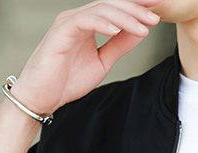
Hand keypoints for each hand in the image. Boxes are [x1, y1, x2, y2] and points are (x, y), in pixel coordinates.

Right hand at [11, 1, 161, 114]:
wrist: (41, 98)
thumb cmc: (66, 81)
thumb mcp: (102, 62)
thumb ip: (119, 46)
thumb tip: (140, 32)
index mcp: (87, 24)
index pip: (115, 11)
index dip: (136, 9)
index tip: (157, 13)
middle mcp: (77, 18)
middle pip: (110, 5)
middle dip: (135, 9)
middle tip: (156, 16)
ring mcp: (68, 23)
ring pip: (100, 11)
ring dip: (124, 18)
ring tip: (144, 27)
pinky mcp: (60, 33)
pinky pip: (84, 21)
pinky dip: (103, 24)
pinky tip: (118, 30)